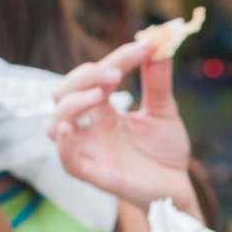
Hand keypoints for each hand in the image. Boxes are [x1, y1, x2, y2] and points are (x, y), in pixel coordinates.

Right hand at [51, 40, 197, 212]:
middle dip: (84, 78)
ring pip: (54, 124)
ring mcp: (89, 150)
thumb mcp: (163, 111)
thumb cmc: (164, 151)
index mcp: (102, 109)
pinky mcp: (94, 174)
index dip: (119, 58)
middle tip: (115, 72)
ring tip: (97, 95)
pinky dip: (64, 144)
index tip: (146, 46)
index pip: (96, 75)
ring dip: (71, 106)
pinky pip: (67, 160)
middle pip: (62, 94)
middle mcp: (89, 127)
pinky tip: (68, 129)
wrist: (177, 188)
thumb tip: (161, 43)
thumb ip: (157, 81)